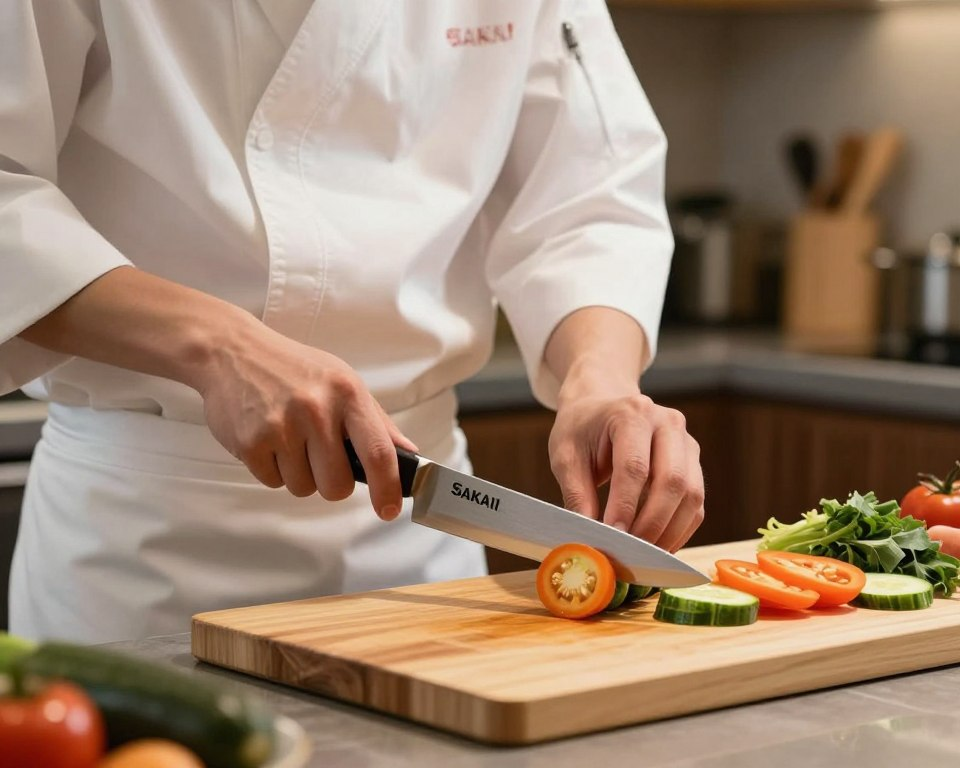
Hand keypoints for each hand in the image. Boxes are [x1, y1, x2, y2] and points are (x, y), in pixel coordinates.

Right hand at [195, 314, 415, 518]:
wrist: (232, 351)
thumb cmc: (294, 368)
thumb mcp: (343, 382)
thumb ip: (377, 421)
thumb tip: (407, 453)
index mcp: (347, 394)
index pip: (378, 452)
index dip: (388, 488)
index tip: (389, 509)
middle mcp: (316, 409)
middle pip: (337, 485)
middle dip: (332, 482)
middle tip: (320, 457)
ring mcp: (281, 427)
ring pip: (304, 488)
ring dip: (299, 474)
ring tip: (289, 439)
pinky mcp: (251, 442)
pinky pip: (273, 482)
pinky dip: (272, 469)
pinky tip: (268, 438)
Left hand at [548, 372, 703, 551]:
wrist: (601, 405)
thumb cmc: (581, 430)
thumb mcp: (565, 457)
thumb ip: (576, 495)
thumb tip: (590, 539)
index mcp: (631, 413)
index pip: (635, 466)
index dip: (625, 506)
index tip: (613, 536)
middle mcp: (667, 423)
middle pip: (673, 480)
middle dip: (653, 523)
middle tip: (631, 552)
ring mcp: (686, 442)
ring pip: (692, 495)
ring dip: (670, 532)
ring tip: (644, 555)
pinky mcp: (694, 463)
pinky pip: (697, 504)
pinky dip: (680, 530)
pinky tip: (658, 546)